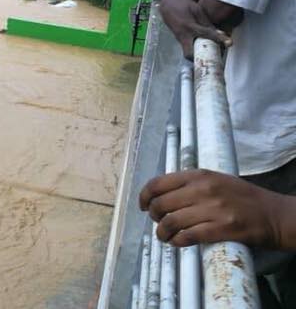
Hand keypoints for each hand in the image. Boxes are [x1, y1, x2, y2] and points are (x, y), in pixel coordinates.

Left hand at [140, 170, 295, 249]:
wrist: (275, 215)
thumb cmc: (243, 197)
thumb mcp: (216, 179)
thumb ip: (190, 183)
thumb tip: (161, 193)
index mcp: (199, 175)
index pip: (158, 183)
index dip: (144, 196)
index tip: (142, 205)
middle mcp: (204, 189)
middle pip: (161, 204)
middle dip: (153, 216)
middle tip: (157, 221)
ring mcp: (213, 209)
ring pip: (171, 222)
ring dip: (162, 232)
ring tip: (164, 236)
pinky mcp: (222, 228)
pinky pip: (188, 236)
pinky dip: (177, 241)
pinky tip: (177, 242)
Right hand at [159, 0, 231, 58]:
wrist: (167, 5)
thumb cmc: (183, 5)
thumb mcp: (196, 10)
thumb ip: (206, 22)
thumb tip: (219, 33)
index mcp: (188, 26)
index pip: (206, 34)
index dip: (219, 38)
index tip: (229, 43)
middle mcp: (182, 35)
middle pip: (190, 54)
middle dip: (201, 59)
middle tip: (216, 59)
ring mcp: (179, 39)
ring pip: (189, 52)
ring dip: (200, 55)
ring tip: (214, 53)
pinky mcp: (179, 40)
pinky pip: (188, 48)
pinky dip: (197, 49)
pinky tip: (206, 47)